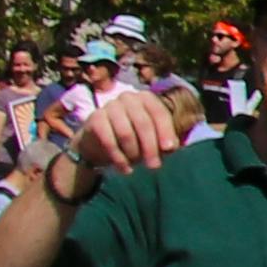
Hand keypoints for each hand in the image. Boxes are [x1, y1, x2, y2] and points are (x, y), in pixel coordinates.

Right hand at [69, 79, 191, 178]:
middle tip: (154, 166)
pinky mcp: (95, 119)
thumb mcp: (153, 139)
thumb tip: (171, 147)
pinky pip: (109, 141)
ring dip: (133, 153)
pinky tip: (125, 169)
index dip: (165, 131)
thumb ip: (165, 141)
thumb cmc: (134, 138)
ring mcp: (110, 106)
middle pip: (143, 123)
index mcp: (146, 98)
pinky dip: (118, 158)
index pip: (159, 113)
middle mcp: (128, 98)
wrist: (99, 142)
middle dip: (150, 147)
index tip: (169, 149)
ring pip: (126, 132)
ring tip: (136, 164)